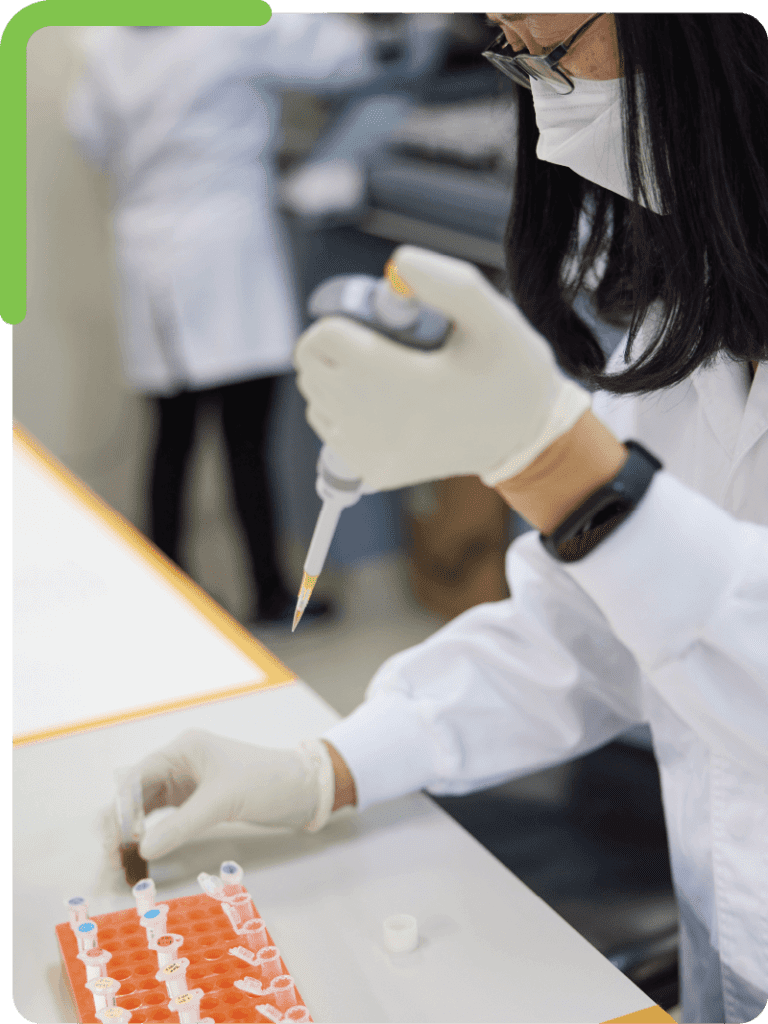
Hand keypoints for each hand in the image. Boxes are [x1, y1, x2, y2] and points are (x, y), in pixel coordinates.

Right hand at [102, 730, 330, 862]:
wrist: (301, 789)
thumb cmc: (265, 782)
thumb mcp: (222, 802)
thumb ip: (182, 825)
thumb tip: (142, 849)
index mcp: (184, 749)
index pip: (138, 776)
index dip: (122, 807)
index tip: (112, 838)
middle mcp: (181, 762)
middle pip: (138, 792)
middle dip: (122, 821)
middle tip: (110, 854)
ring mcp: (188, 781)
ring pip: (148, 806)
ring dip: (133, 830)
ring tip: (119, 858)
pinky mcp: (196, 800)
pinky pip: (164, 816)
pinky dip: (152, 832)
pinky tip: (142, 851)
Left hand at [294, 246, 590, 490]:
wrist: (525, 436)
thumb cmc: (509, 372)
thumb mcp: (492, 316)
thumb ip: (446, 281)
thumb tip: (398, 264)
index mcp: (399, 383)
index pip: (322, 339)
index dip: (344, 319)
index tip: (379, 323)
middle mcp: (374, 425)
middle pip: (312, 367)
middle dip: (339, 345)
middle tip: (388, 345)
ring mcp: (368, 453)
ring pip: (317, 398)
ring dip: (340, 378)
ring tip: (391, 374)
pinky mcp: (370, 471)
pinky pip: (332, 429)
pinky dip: (346, 411)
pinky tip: (386, 403)